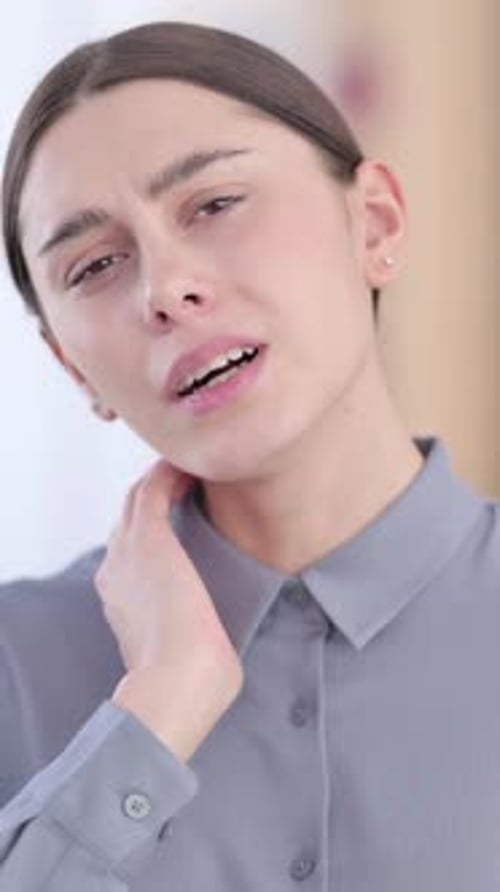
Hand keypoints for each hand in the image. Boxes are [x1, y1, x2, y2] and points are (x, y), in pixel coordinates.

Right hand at [94, 460, 242, 761]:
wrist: (177, 683)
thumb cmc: (189, 682)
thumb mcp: (181, 654)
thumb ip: (189, 638)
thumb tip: (216, 646)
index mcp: (119, 597)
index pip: (131, 550)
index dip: (152, 529)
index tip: (182, 518)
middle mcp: (115, 569)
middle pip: (129, 517)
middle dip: (154, 496)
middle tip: (188, 481)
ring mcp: (128, 551)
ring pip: (138, 497)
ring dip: (162, 478)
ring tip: (193, 467)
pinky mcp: (149, 537)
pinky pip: (153, 488)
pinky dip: (171, 473)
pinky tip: (195, 466)